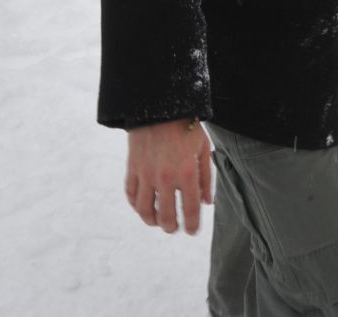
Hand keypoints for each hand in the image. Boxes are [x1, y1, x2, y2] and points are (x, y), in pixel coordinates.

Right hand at [124, 119, 212, 234]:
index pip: (189, 210)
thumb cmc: (185, 127)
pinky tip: (143, 206)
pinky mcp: (133, 168)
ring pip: (144, 210)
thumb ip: (205, 178)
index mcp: (186, 173)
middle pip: (165, 216)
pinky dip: (136, 204)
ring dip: (151, 220)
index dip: (191, 225)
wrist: (160, 106)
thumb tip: (206, 203)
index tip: (191, 231)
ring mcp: (146, 174)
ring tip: (157, 221)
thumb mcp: (202, 149)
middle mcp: (165, 177)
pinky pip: (131, 194)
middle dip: (171, 227)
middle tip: (174, 228)